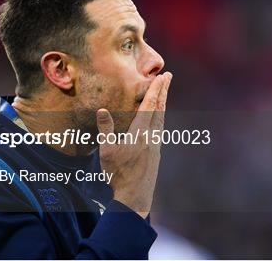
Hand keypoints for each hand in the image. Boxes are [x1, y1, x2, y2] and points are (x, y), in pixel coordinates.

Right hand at [96, 72, 171, 217]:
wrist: (135, 194)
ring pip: (162, 117)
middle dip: (164, 90)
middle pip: (160, 108)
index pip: (150, 105)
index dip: (156, 89)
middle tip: (168, 76)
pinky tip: (159, 117)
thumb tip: (102, 109)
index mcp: (141, 132)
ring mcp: (156, 143)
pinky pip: (160, 127)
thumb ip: (106, 129)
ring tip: (165, 91)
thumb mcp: (107, 151)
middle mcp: (152, 135)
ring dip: (163, 102)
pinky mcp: (156, 151)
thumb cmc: (119, 173)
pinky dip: (161, 115)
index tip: (162, 76)